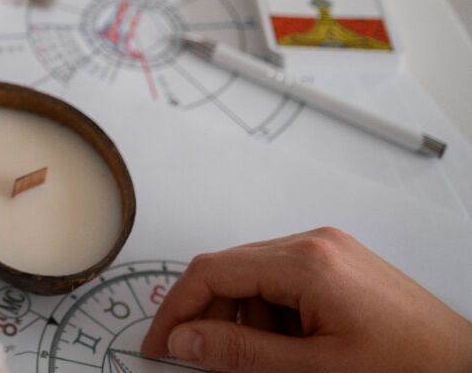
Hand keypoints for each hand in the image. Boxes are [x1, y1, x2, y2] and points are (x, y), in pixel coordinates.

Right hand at [141, 228, 471, 371]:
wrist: (469, 368)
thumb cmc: (410, 367)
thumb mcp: (316, 370)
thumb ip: (242, 355)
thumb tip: (185, 340)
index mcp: (306, 261)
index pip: (212, 272)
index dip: (177, 311)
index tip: (161, 345)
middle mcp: (314, 243)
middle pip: (231, 273)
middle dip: (213, 321)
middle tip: (205, 363)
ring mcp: (330, 251)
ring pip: (255, 281)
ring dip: (248, 325)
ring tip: (273, 365)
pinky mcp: (341, 265)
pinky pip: (285, 284)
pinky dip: (275, 319)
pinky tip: (294, 352)